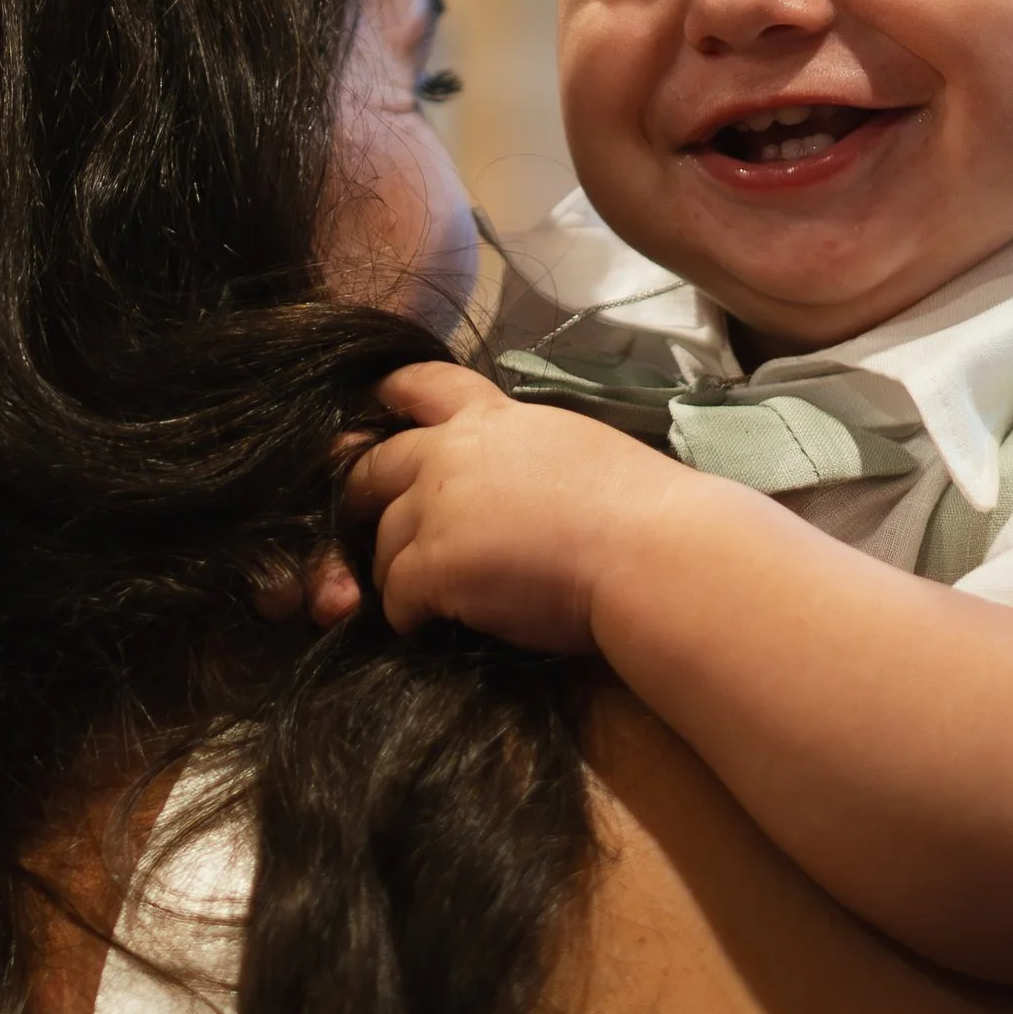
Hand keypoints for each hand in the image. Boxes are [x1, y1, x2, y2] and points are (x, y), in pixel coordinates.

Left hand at [339, 361, 680, 652]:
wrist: (649, 552)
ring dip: (397, 571)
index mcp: (493, 417)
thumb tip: (507, 481)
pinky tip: (437, 629)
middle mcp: (451, 452)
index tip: (371, 418)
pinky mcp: (431, 567)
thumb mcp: (571, 446)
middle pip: (373, 470)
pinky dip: (410, 618)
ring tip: (432, 599)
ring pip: (383, 543)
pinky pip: (396, 599)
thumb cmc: (638, 507)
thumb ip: (520, 453)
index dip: (388, 398)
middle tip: (371, 531)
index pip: (422, 384)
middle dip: (362, 501)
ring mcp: (435, 509)